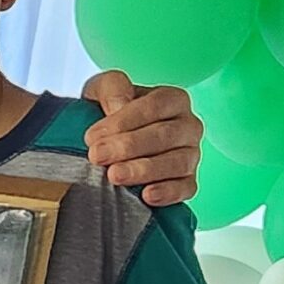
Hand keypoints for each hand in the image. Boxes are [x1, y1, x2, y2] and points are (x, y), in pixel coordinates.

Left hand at [82, 70, 203, 206]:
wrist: (108, 140)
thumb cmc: (109, 110)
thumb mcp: (104, 89)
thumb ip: (112, 87)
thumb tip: (119, 105)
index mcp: (173, 99)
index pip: (154, 106)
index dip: (124, 121)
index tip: (93, 136)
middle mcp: (188, 126)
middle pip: (164, 135)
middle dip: (129, 147)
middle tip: (98, 156)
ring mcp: (191, 155)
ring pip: (176, 163)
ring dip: (144, 170)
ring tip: (114, 175)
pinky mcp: (189, 181)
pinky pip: (186, 188)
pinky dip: (168, 193)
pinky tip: (147, 195)